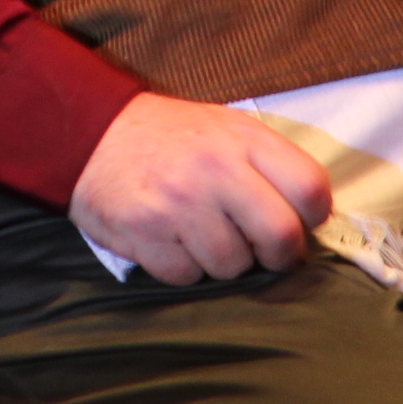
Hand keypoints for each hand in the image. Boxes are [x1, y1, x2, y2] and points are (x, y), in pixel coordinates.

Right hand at [68, 93, 332, 284]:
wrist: (90, 133)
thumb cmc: (169, 137)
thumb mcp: (224, 127)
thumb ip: (267, 163)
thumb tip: (310, 216)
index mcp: (242, 138)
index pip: (311, 189)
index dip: (312, 216)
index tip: (297, 221)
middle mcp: (215, 169)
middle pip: (281, 237)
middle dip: (278, 255)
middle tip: (262, 249)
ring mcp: (179, 203)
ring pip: (233, 265)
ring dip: (223, 261)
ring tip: (202, 234)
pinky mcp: (146, 233)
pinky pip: (188, 276)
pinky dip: (184, 267)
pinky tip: (171, 240)